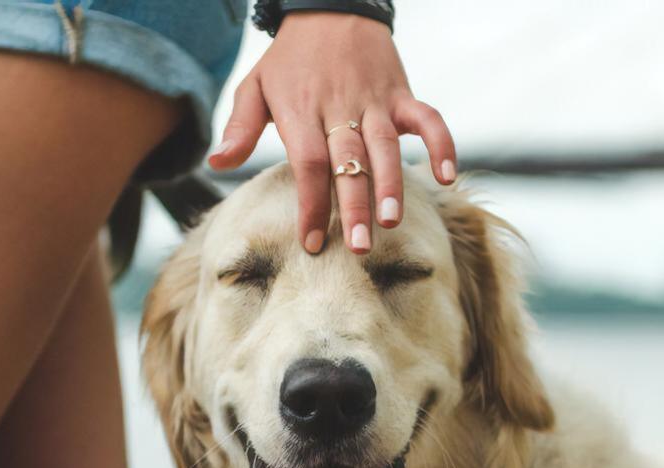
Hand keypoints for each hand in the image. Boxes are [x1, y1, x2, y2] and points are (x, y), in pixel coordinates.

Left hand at [209, 12, 455, 254]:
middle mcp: (340, 108)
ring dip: (391, 185)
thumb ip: (239, 127)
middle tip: (359, 248)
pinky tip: (448, 178)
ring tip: (393, 222)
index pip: (308, 164)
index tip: (312, 243)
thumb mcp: (255, 86)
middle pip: (349, 161)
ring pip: (386, 146)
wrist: (331, 7)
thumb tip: (215, 164)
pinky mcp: (401, 93)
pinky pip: (428, 119)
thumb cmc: (289, 59)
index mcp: (302, 111)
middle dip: (354, 206)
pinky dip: (441, 145)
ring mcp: (375, 101)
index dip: (311, 204)